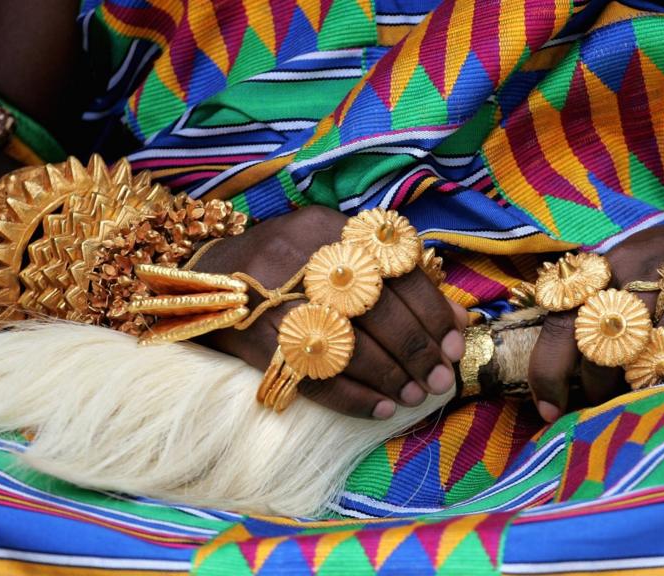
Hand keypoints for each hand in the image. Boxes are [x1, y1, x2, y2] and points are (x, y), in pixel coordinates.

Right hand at [192, 205, 467, 418]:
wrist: (204, 279)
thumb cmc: (289, 268)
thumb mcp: (339, 257)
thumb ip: (398, 282)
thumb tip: (460, 321)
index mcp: (332, 228)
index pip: (398, 269)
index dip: (433, 311)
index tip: (453, 344)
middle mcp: (304, 256)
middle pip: (378, 309)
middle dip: (416, 351)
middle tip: (438, 380)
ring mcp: (274, 296)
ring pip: (348, 345)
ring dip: (389, 377)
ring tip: (413, 396)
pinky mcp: (253, 337)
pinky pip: (312, 376)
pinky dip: (351, 397)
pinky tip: (377, 408)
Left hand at [528, 220, 663, 422]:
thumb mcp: (648, 257)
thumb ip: (605, 292)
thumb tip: (563, 353)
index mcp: (623, 258)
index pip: (564, 318)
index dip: (547, 369)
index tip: (546, 405)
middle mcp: (654, 276)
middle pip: (596, 353)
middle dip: (585, 393)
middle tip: (585, 413)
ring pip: (638, 374)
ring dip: (626, 402)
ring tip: (631, 406)